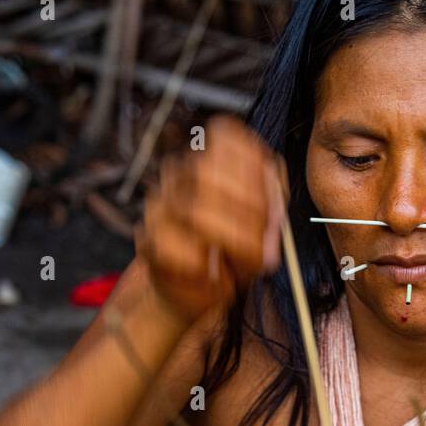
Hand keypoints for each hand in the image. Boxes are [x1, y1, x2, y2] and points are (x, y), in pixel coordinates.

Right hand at [135, 115, 285, 323]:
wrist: (197, 291)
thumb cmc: (231, 252)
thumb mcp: (265, 222)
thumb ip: (275, 199)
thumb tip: (275, 195)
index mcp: (209, 160)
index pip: (224, 134)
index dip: (254, 163)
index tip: (272, 196)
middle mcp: (180, 176)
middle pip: (208, 170)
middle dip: (250, 207)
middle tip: (267, 235)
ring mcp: (161, 207)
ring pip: (196, 211)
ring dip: (236, 240)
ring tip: (249, 259)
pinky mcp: (150, 242)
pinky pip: (179, 248)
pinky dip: (204, 266)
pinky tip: (212, 272)